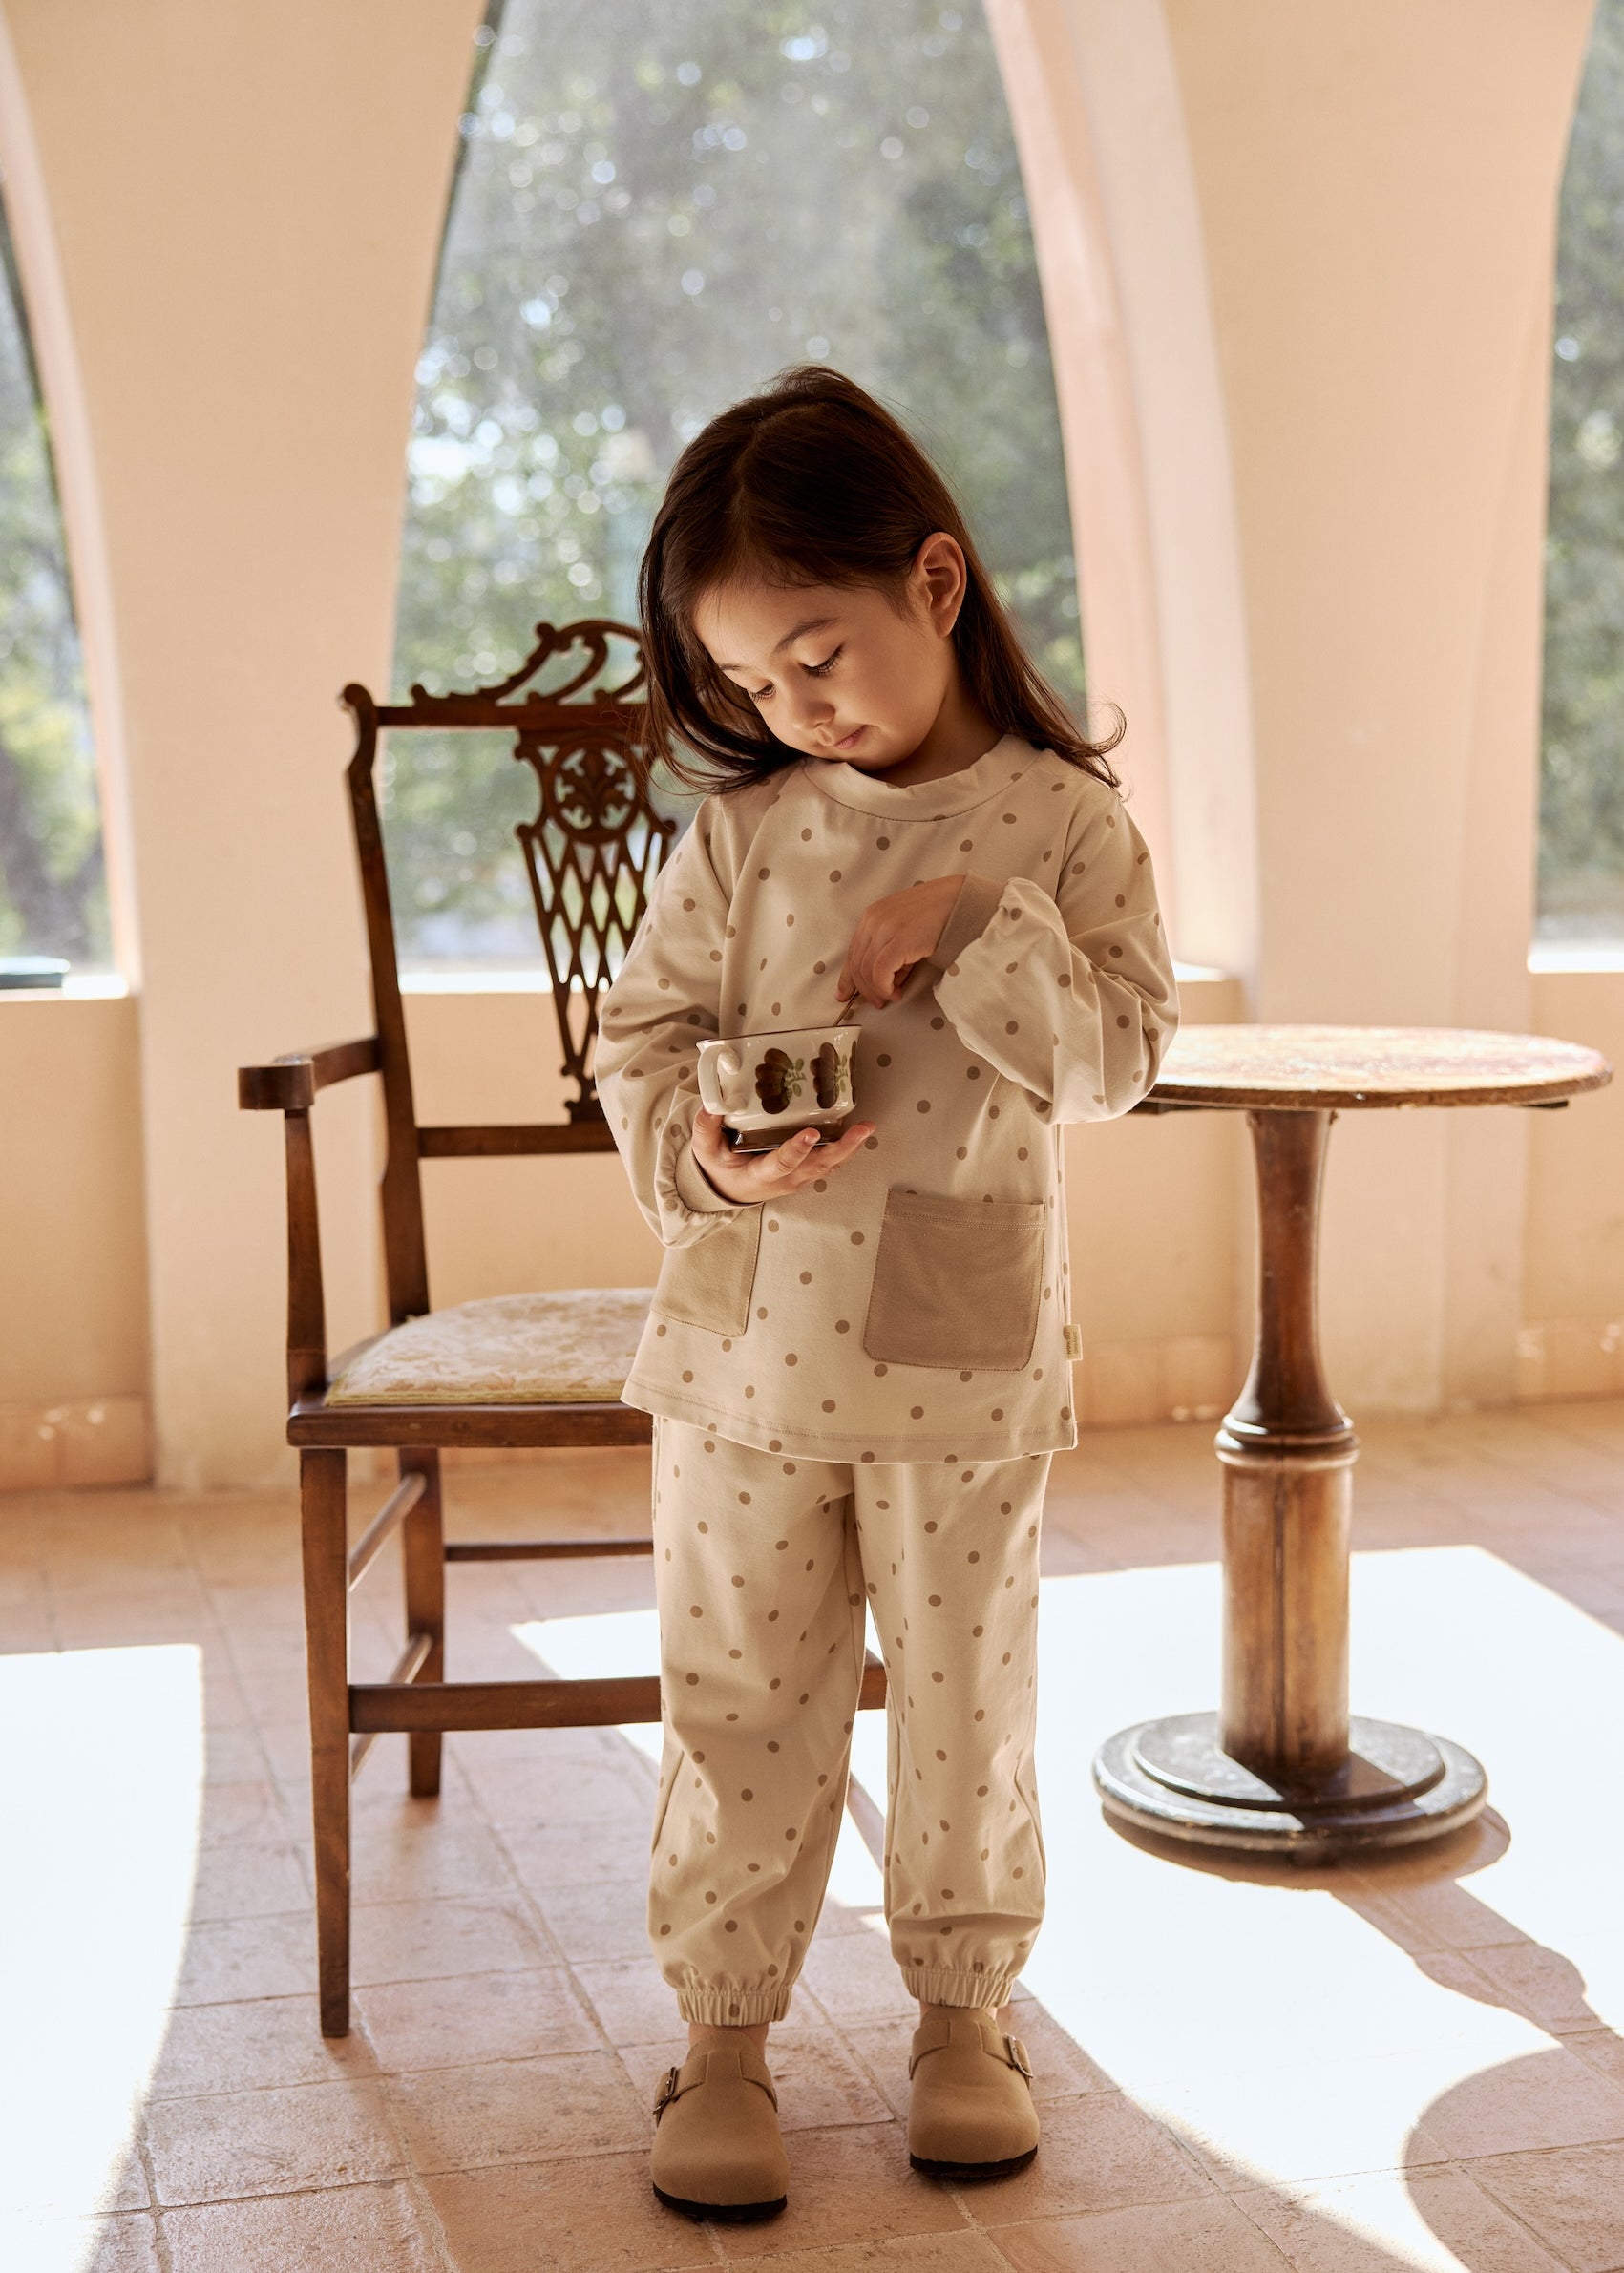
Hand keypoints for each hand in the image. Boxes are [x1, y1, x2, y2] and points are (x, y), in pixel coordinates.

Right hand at [691, 1108, 876, 1204]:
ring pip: (829, 1165)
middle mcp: (786, 1180)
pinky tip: (859, 1131)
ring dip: (851, 1148)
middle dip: (843, 1148)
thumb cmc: (718, 1169)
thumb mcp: (705, 1151)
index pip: (782, 1164)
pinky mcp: (805, 1171)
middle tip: (863, 1130)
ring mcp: (799, 1178)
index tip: (812, 1133)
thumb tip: (712, 1103)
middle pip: (819, 1166)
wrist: (727, 1190)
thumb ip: (706, 1128)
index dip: (798, 1149)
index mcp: (761, 1176)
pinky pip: (829, 1162)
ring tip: (868, 1127)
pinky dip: (846, 1148)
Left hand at [837, 876, 962, 1008]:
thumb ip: (893, 950)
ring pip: (867, 971)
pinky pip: (881, 973)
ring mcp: (884, 929)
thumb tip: (889, 979)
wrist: (961, 901)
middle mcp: (873, 920)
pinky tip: (896, 992)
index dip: (848, 977)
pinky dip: (885, 987)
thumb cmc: (940, 915)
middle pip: (857, 964)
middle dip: (864, 989)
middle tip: (878, 1002)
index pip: (853, 952)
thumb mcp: (907, 929)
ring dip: (877, 990)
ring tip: (892, 996)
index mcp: (872, 916)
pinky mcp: (899, 941)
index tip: (845, 994)